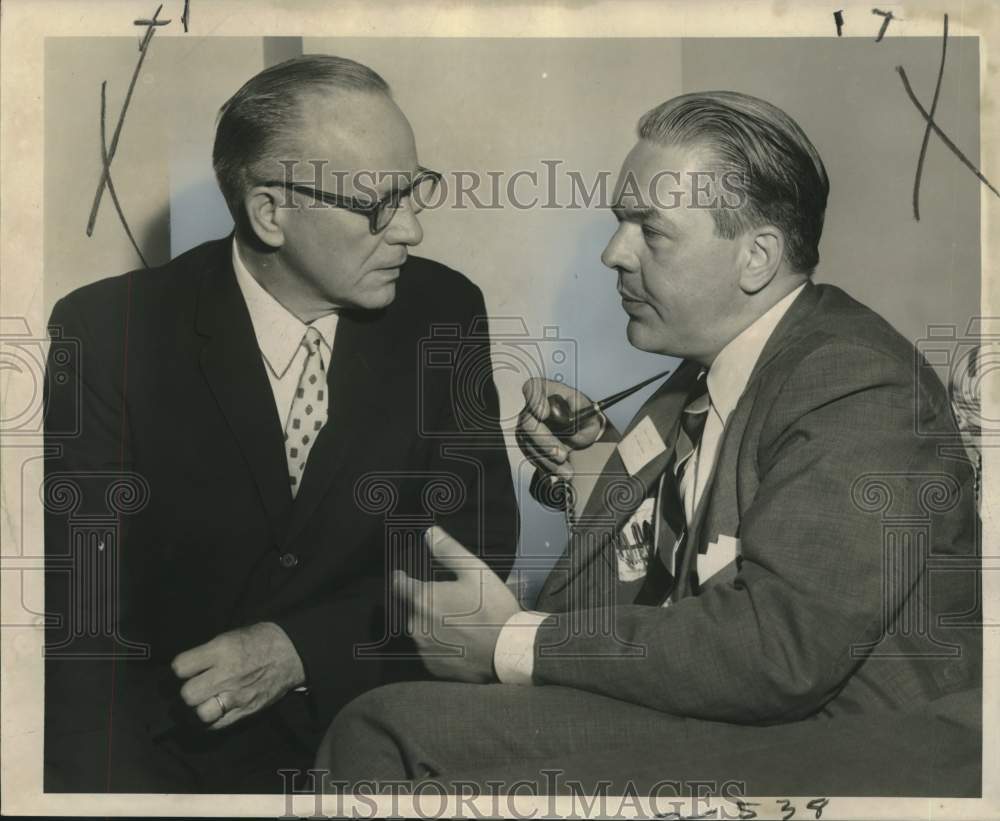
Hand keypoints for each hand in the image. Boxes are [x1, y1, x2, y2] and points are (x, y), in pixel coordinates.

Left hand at [171, 622, 305, 729]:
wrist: (292, 653)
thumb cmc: (260, 640)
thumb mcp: (231, 635)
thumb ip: (209, 652)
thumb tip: (189, 667)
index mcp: (222, 650)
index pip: (181, 667)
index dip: (182, 668)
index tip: (188, 669)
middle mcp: (227, 675)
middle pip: (188, 694)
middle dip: (189, 690)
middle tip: (197, 686)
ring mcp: (237, 696)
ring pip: (201, 714)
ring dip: (200, 707)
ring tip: (206, 700)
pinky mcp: (245, 711)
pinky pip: (217, 725)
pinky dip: (211, 720)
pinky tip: (215, 711)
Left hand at [394, 526, 521, 682]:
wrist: (508, 650)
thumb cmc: (492, 608)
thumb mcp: (475, 571)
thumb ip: (448, 550)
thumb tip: (429, 533)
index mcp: (423, 599)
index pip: (399, 585)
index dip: (401, 578)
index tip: (402, 576)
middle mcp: (416, 625)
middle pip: (412, 609)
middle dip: (425, 604)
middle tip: (449, 603)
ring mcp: (424, 649)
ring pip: (421, 631)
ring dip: (432, 625)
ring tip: (458, 623)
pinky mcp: (434, 667)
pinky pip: (431, 651)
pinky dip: (440, 644)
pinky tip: (460, 641)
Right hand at [517, 378, 604, 479]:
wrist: (581, 431)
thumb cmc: (584, 415)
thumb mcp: (590, 411)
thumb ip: (583, 412)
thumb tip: (572, 421)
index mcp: (547, 391)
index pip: (532, 388)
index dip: (534, 401)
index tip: (544, 414)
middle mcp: (532, 408)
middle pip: (528, 422)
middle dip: (545, 441)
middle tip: (562, 454)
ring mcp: (527, 427)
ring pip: (528, 444)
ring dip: (548, 459)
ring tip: (567, 470)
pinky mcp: (528, 445)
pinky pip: (532, 457)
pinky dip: (547, 467)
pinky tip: (561, 473)